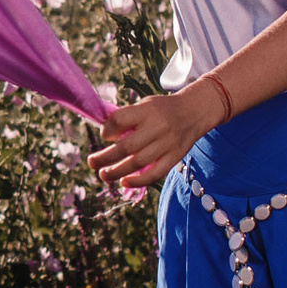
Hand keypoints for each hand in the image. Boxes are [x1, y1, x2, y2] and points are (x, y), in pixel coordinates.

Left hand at [90, 88, 219, 190]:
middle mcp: (157, 127)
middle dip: (106, 157)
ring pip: (139, 162)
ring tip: (103, 175)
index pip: (120, 120)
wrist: (194, 111)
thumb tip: (105, 136)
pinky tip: (124, 182)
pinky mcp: (174, 157)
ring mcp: (167, 144)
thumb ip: (126, 118)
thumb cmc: (162, 110)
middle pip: (127, 146)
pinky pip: (155, 173)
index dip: (108, 130)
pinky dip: (139, 180)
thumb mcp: (144, 105)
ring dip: (118, 171)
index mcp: (147, 110)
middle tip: (92, 162)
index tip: (105, 136)